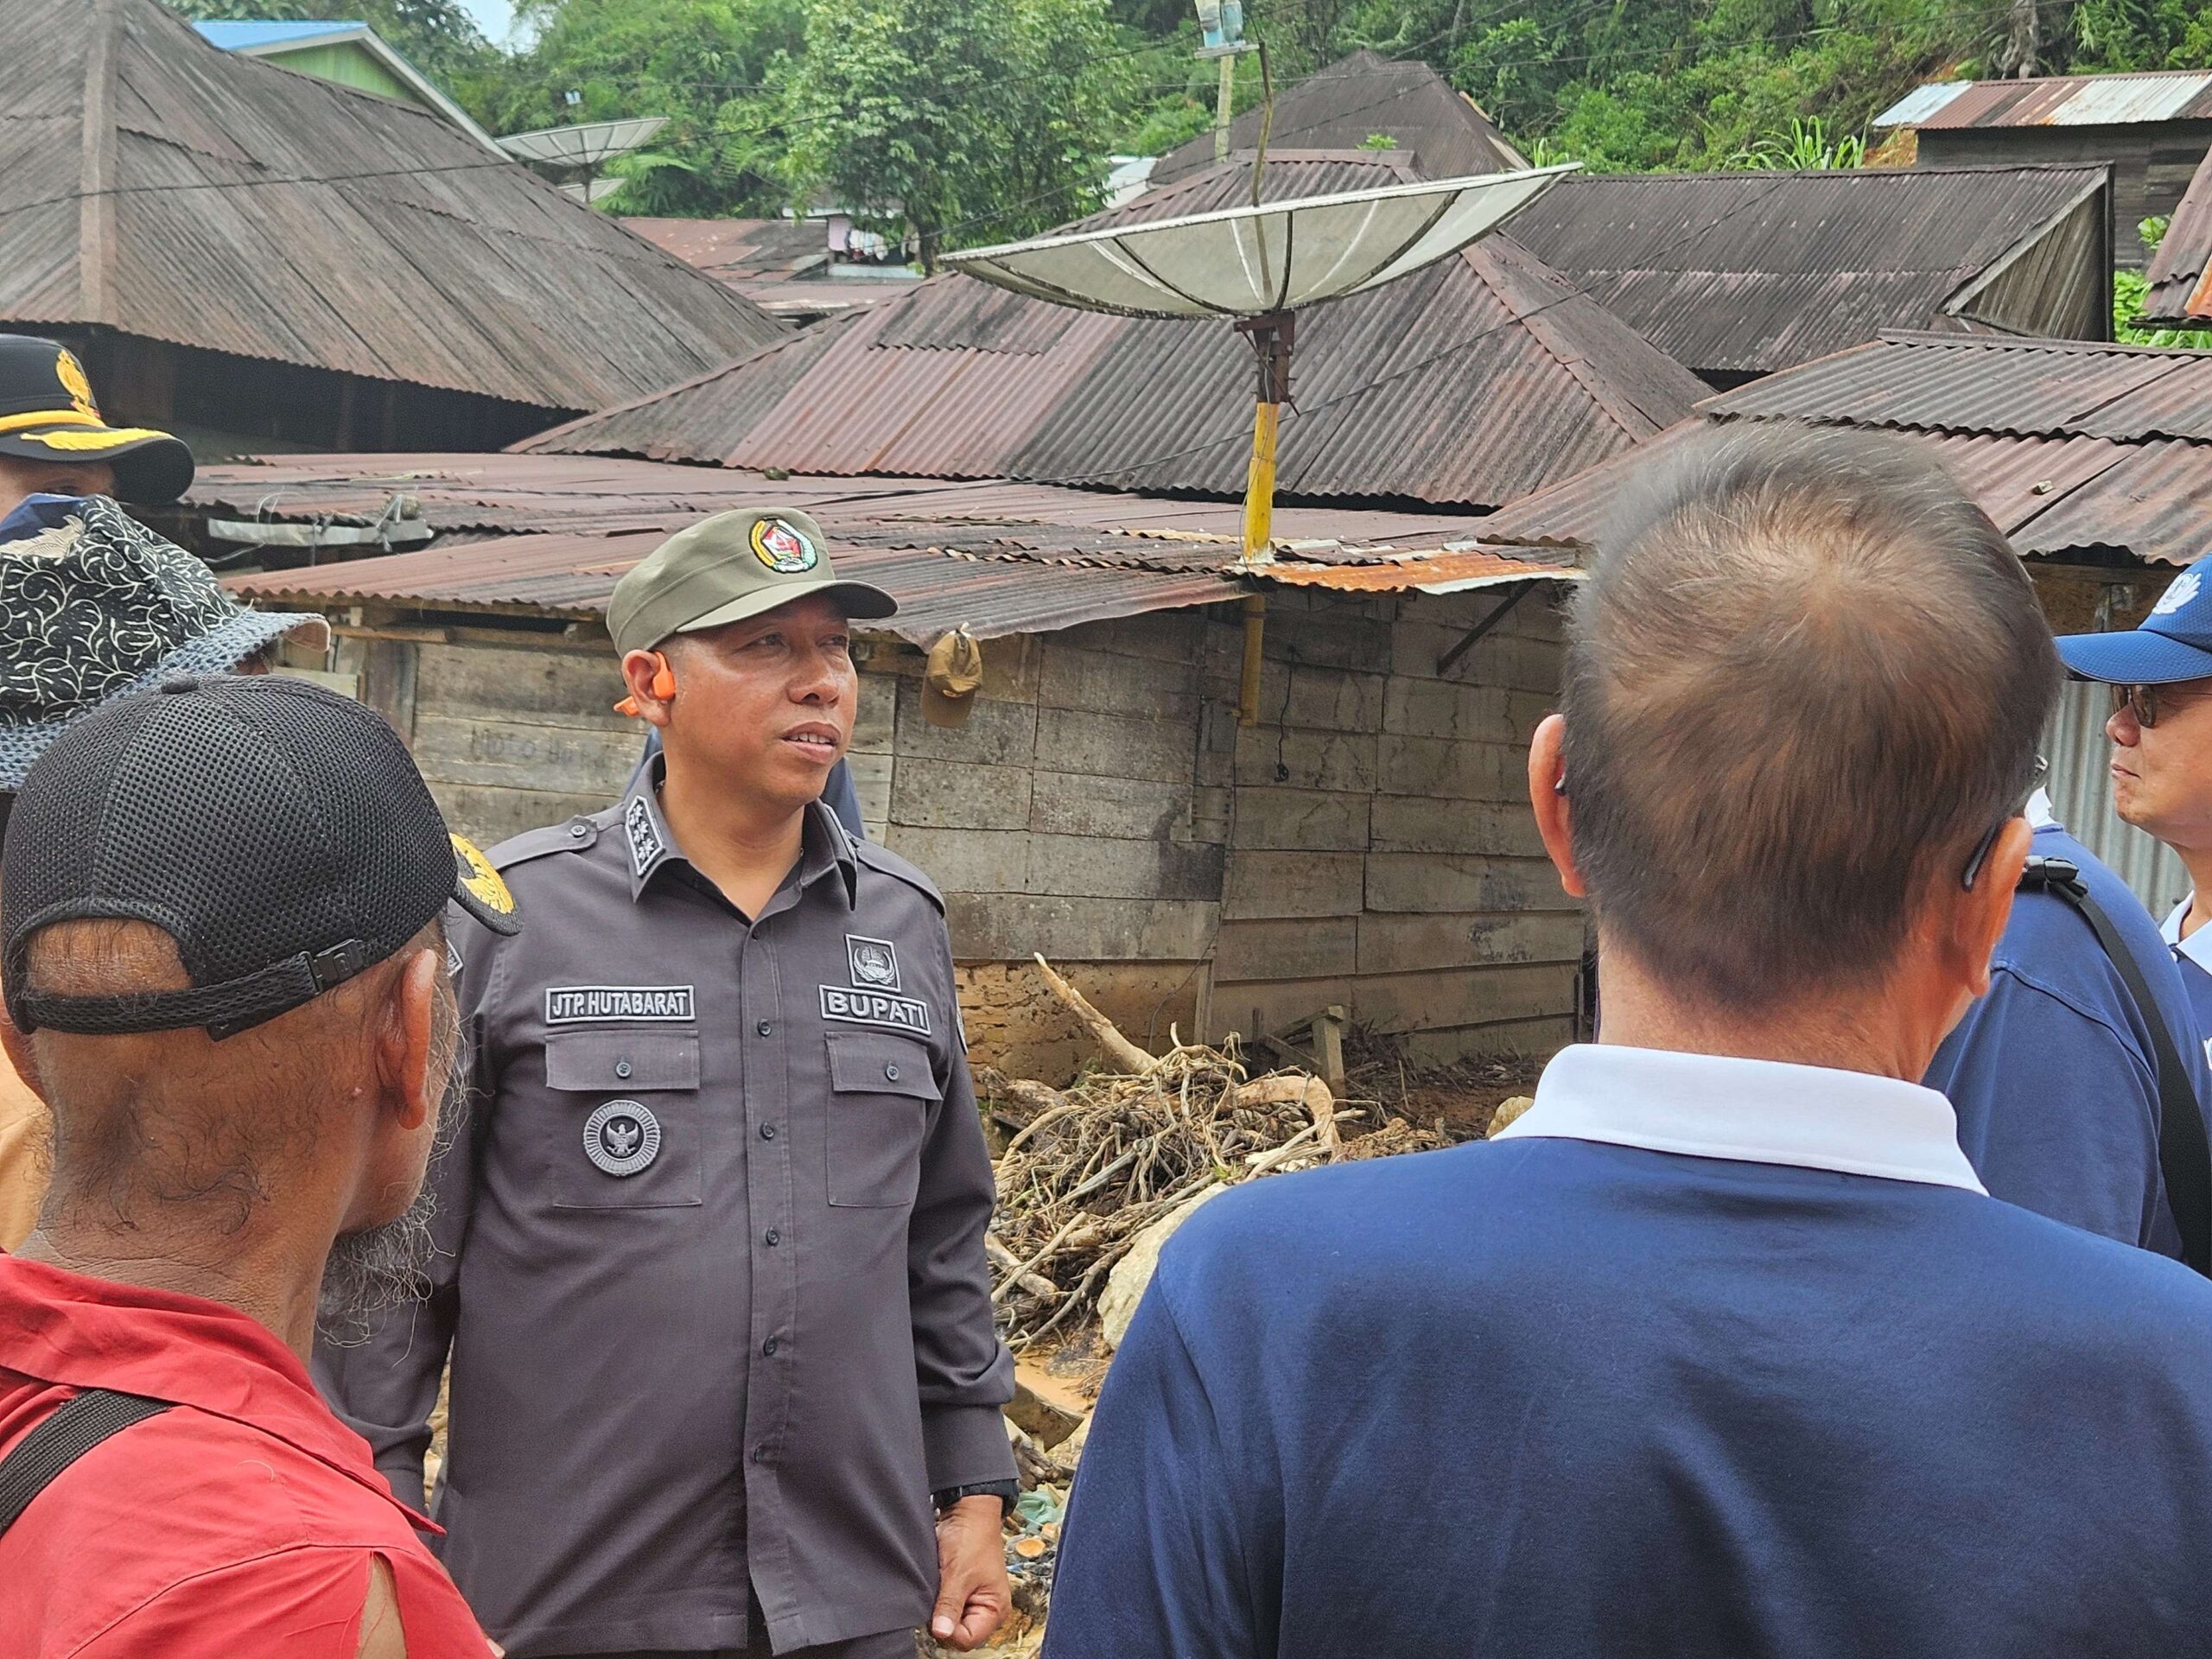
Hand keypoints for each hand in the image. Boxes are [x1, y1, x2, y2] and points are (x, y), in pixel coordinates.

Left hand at [930, 1495, 1009, 1649]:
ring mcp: (971, 1602)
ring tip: (938, 1588)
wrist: (967, 1513)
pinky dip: (936, 1601)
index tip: (937, 1615)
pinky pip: (943, 1608)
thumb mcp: (959, 1574)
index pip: (967, 1640)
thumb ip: (949, 1605)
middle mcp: (984, 1610)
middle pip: (957, 1635)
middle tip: (936, 1597)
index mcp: (995, 1610)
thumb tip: (941, 1633)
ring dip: (938, 1609)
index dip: (949, 1631)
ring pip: (948, 1622)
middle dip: (943, 1620)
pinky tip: (935, 1587)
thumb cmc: (972, 1538)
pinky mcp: (958, 1594)